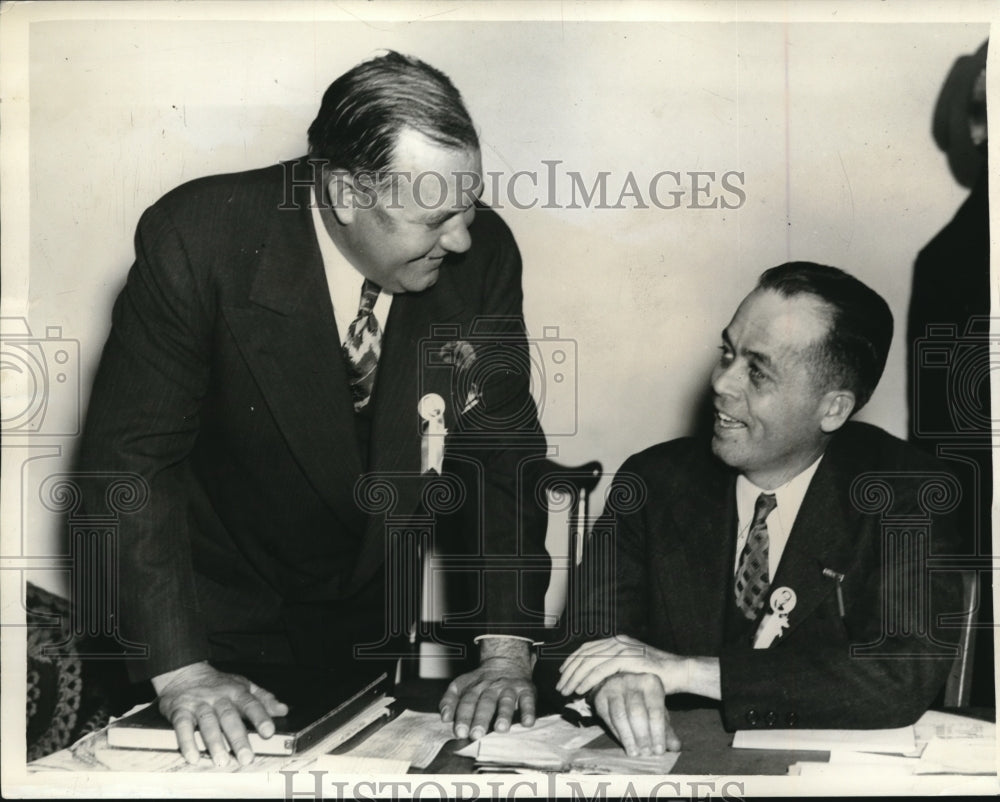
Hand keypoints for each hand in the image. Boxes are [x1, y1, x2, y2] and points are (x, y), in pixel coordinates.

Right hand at [152, 661, 288, 765]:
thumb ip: (263, 698)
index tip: (268, 732)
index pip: (251, 704)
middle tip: (246, 757)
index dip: (261, 717)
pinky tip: (193, 756)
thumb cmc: (218, 684)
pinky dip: (187, 742)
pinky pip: (183, 726)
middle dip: (238, 738)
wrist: (184, 673)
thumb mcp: (244, 685)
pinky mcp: (180, 711)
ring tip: (221, 760)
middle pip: (230, 717)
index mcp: (236, 691)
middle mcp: (218, 697)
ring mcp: (199, 704)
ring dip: (214, 742)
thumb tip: (282, 710)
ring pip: (207, 723)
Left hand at [439, 656, 535, 739]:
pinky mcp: (526, 690)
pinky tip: (527, 723)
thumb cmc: (481, 682)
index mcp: (474, 687)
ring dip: (503, 714)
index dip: (463, 717)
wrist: (506, 661)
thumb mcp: (461, 685)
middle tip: (476, 734)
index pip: (467, 702)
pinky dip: (528, 711)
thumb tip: (445, 717)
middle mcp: (491, 688)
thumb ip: (450, 700)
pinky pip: (528, 700)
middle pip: (485, 703)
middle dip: (481, 719)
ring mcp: (509, 689)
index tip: (460, 733)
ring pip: (506, 701)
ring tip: (500, 728)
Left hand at [557, 635, 687, 697]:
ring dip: (575, 677)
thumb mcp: (632, 668)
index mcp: (617, 641)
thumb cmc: (657, 674)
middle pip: (585, 653)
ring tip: (566, 690)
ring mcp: (623, 648)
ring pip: (590, 661)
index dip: (572, 660)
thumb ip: (614, 669)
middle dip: (569, 670)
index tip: (562, 673)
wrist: (680, 671)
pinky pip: (602, 668)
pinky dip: (588, 679)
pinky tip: (581, 689)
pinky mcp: (628, 658)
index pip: (587, 648)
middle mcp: (618, 641)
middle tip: (560, 686)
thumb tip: (594, 680)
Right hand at [592, 673, 680, 755]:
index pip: (655, 710)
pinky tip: (624, 743)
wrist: (618, 683)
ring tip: (635, 752)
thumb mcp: (657, 710)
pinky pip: (608, 717)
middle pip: (636, 712)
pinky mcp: (599, 696)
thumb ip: (666, 729)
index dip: (658, 732)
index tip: (659, 751)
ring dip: (628, 737)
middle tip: (646, 753)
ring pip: (620, 715)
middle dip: (642, 736)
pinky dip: (617, 733)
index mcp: (650, 682)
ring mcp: (613, 686)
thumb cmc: (643, 700)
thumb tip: (676, 747)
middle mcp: (631, 680)